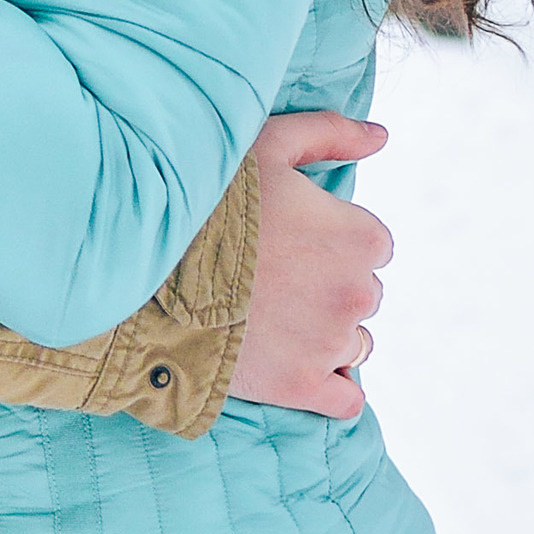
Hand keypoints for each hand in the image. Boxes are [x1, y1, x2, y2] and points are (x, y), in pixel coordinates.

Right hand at [229, 112, 392, 420]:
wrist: (152, 262)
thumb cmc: (211, 196)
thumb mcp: (269, 144)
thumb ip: (331, 134)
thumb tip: (381, 136)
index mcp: (359, 235)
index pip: (373, 243)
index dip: (332, 238)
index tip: (293, 237)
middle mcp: (356, 292)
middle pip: (362, 293)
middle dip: (328, 285)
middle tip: (273, 273)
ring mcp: (330, 344)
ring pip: (353, 343)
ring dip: (324, 332)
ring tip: (270, 314)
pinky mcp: (302, 387)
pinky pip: (345, 399)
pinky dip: (330, 387)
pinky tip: (295, 364)